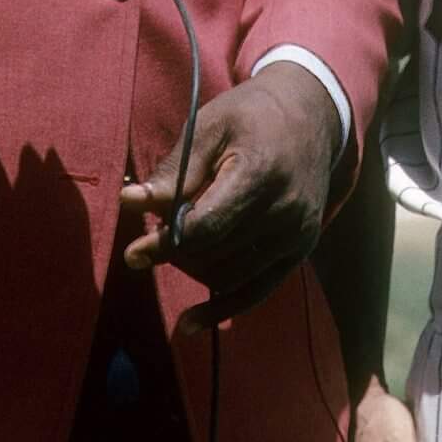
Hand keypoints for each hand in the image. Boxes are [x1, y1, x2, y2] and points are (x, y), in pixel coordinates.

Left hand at [119, 61, 339, 329]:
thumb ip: (174, 172)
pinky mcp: (300, 250)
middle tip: (153, 233)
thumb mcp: (209, 127)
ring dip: (193, 269)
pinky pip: (257, 291)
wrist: (311, 117)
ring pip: (230, 276)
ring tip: (175, 245)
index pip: (205, 227)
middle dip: (175, 251)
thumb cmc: (250, 117)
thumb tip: (129, 202)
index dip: (165, 244)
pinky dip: (222, 308)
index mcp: (260, 173)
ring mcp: (298, 234)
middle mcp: (285, 211)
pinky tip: (190, 324)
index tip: (133, 254)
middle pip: (214, 253)